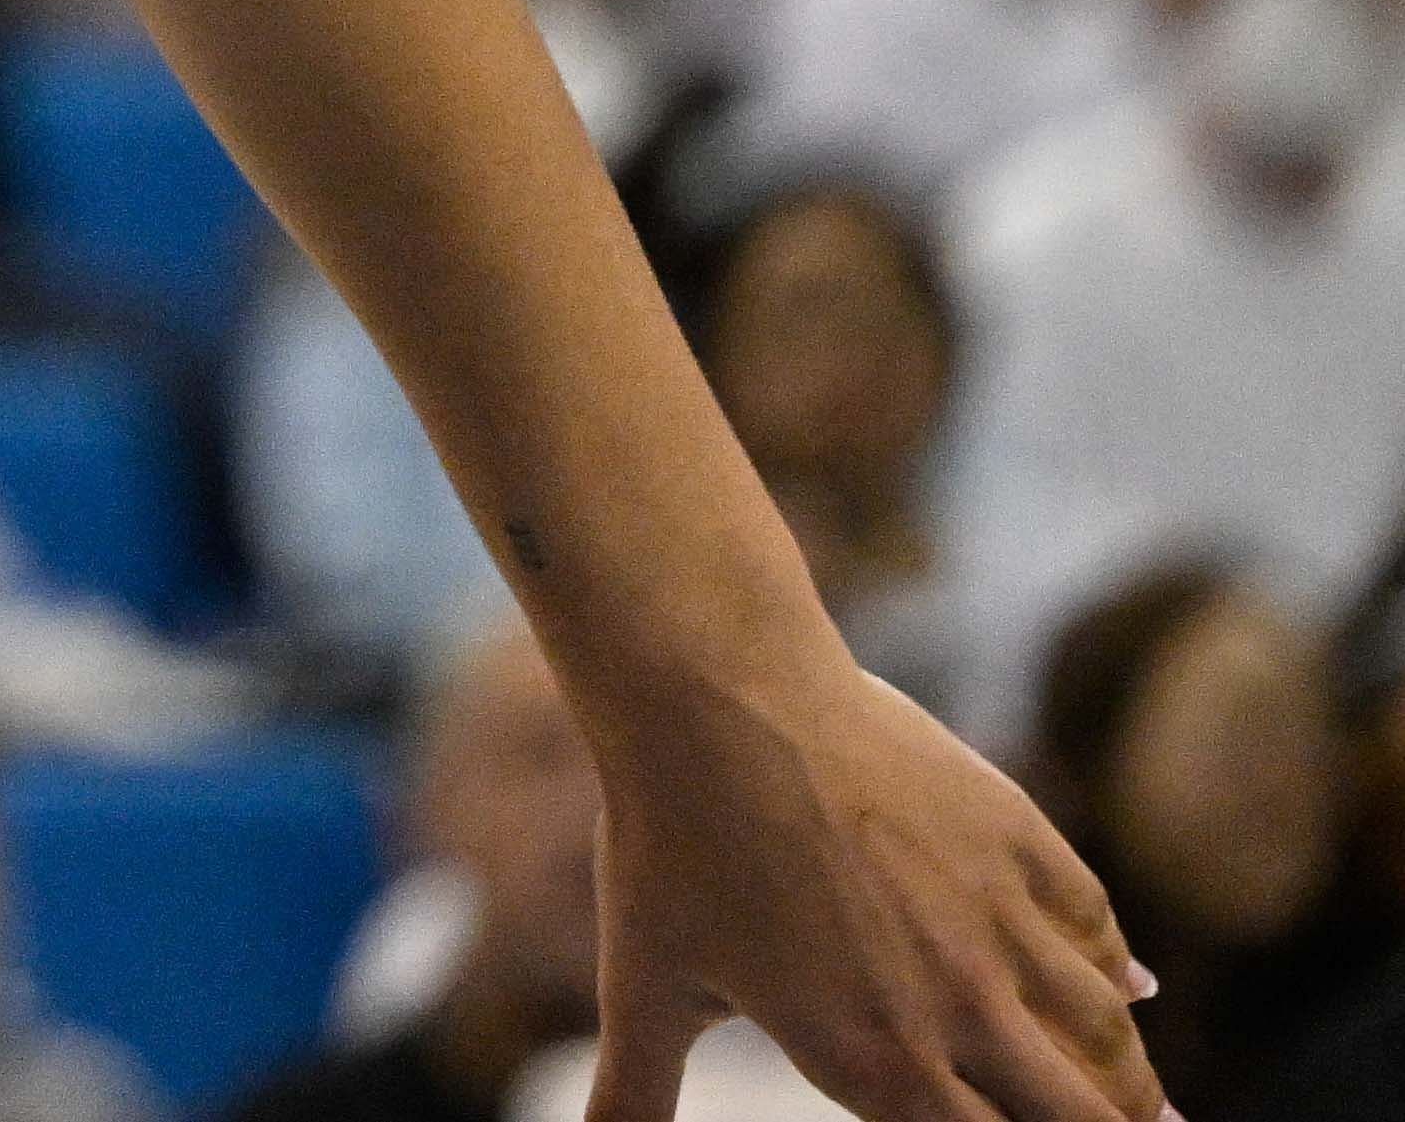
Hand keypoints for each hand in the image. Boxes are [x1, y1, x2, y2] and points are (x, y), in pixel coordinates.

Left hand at [579, 655, 1155, 1121]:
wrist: (717, 700)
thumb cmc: (668, 842)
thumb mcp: (642, 985)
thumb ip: (632, 1089)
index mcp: (874, 1061)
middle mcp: (959, 1007)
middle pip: (1074, 1112)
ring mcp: (999, 923)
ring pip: (1104, 1031)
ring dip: (1127, 1075)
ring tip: (1148, 1104)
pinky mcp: (1019, 839)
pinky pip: (1094, 926)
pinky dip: (1117, 967)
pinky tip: (1130, 986)